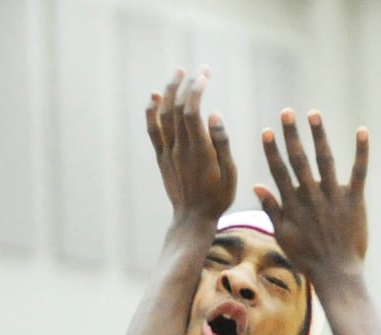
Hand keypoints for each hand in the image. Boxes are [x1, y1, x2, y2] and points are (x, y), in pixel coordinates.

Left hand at [145, 67, 236, 225]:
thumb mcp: (229, 173)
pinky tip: (155, 96)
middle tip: (200, 69)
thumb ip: (221, 143)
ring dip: (169, 91)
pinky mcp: (162, 158)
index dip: (196, 89)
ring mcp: (168, 153)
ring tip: (178, 72)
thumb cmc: (217, 198)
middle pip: (178, 108)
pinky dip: (151, 112)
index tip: (205, 74)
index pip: (192, 111)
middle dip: (188, 84)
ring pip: (164, 116)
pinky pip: (153, 131)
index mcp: (200, 151)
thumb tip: (213, 114)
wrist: (192, 220)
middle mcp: (180, 148)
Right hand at [253, 109, 369, 279]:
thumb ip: (271, 209)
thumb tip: (257, 185)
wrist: (336, 273)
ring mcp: (333, 198)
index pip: (280, 172)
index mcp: (293, 205)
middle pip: (300, 161)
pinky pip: (358, 172)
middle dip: (292, 135)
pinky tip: (362, 131)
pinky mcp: (354, 201)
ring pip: (325, 161)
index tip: (268, 131)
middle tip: (287, 112)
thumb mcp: (283, 235)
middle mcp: (311, 197)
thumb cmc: (307, 258)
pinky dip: (361, 152)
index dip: (273, 151)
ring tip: (313, 114)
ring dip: (319, 136)